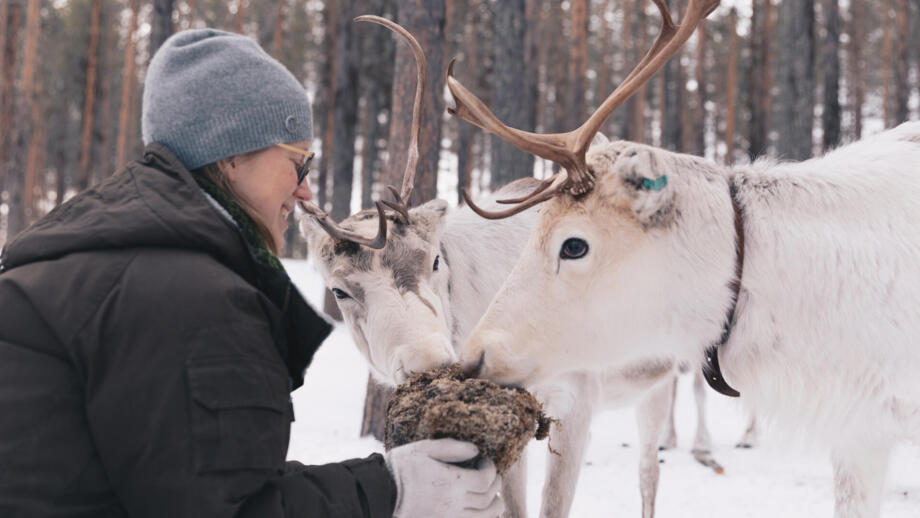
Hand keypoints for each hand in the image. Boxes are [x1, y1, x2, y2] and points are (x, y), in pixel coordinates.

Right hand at [384, 439, 503, 517]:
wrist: (378, 497)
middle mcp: (453, 504)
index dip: (491, 469)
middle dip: (495, 485)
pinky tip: (480, 511)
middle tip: (492, 476)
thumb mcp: (423, 449)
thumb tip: (476, 450)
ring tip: (492, 496)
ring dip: (494, 506)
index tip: (486, 462)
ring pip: (485, 517)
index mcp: (450, 482)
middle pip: (488, 499)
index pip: (485, 479)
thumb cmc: (399, 470)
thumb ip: (452, 447)